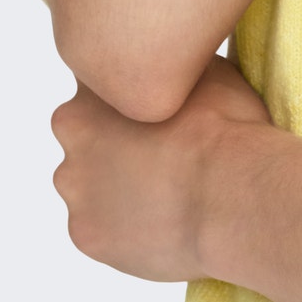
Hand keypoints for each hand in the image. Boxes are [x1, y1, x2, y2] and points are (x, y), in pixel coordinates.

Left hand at [50, 57, 271, 281]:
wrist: (229, 197)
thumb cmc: (222, 127)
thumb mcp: (206, 70)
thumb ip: (171, 68)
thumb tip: (177, 65)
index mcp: (92, 93)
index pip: (96, 85)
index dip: (127, 93)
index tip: (153, 103)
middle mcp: (72, 138)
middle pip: (85, 135)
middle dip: (113, 140)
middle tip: (162, 146)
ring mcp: (76, 191)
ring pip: (89, 185)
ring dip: (116, 184)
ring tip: (166, 188)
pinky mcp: (87, 236)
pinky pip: (103, 228)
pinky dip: (126, 225)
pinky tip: (162, 219)